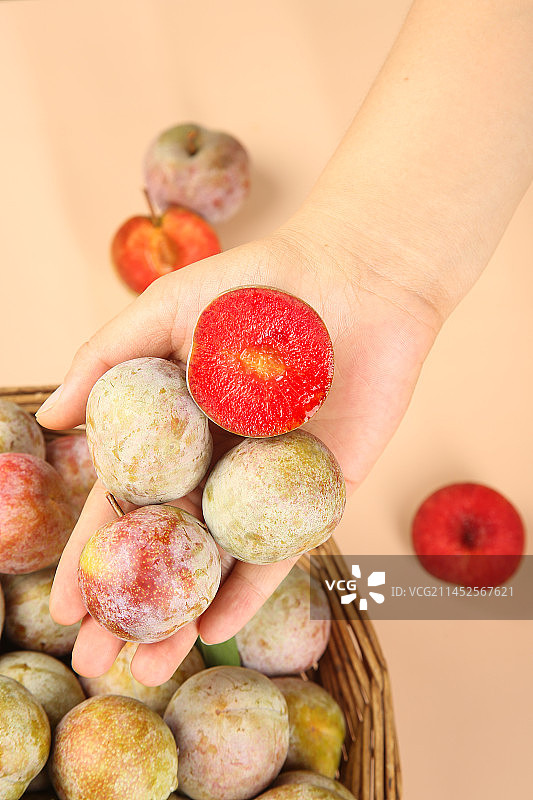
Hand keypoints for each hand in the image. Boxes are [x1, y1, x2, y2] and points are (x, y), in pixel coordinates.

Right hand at [38, 210, 441, 685]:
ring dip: (183, 616)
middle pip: (167, 549)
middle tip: (92, 660)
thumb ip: (103, 363)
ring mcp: (267, 486)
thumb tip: (47, 419)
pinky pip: (283, 549)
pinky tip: (216, 626)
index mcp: (176, 434)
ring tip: (145, 670)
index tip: (67, 606)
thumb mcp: (165, 312)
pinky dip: (251, 587)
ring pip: (218, 563)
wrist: (353, 277)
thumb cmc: (253, 284)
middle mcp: (216, 468)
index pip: (126, 507)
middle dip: (131, 607)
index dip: (95, 558)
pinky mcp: (321, 492)